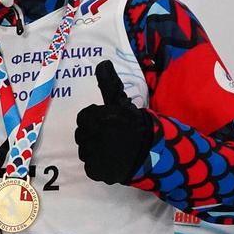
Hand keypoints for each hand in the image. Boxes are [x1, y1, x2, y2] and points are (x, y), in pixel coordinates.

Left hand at [74, 63, 155, 184]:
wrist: (151, 152)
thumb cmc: (134, 125)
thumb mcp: (121, 102)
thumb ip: (109, 84)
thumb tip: (102, 63)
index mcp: (95, 116)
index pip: (83, 118)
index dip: (96, 120)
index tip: (109, 123)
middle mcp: (92, 135)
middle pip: (82, 134)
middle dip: (94, 134)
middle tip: (112, 137)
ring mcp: (93, 155)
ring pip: (85, 151)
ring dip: (95, 150)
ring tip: (113, 149)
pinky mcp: (95, 171)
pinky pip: (90, 166)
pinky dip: (99, 165)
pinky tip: (112, 160)